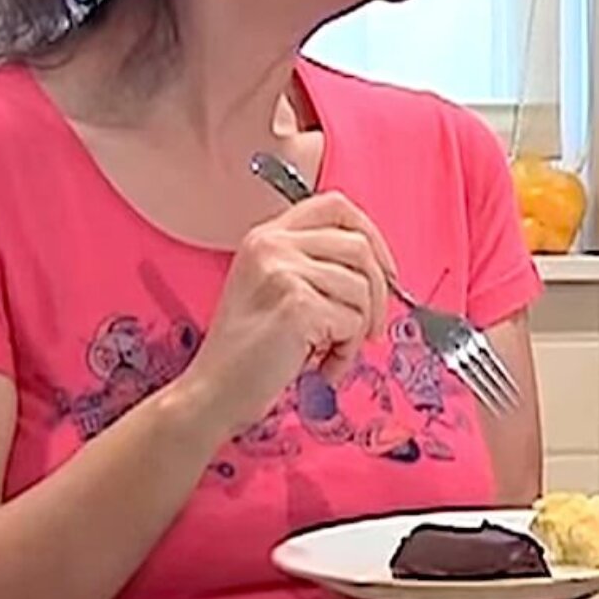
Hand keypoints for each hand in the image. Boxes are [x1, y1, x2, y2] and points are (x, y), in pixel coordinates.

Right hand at [175, 191, 397, 430]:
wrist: (213, 392)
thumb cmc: (249, 354)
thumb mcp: (274, 290)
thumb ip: (315, 267)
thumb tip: (378, 271)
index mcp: (266, 236)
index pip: (335, 206)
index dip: (371, 234)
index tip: (384, 271)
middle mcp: (272, 245)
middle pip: (359, 246)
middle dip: (379, 292)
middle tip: (371, 329)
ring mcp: (283, 271)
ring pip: (362, 288)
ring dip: (358, 330)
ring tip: (331, 353)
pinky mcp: (297, 305)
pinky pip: (353, 321)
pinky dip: (346, 352)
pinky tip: (322, 366)